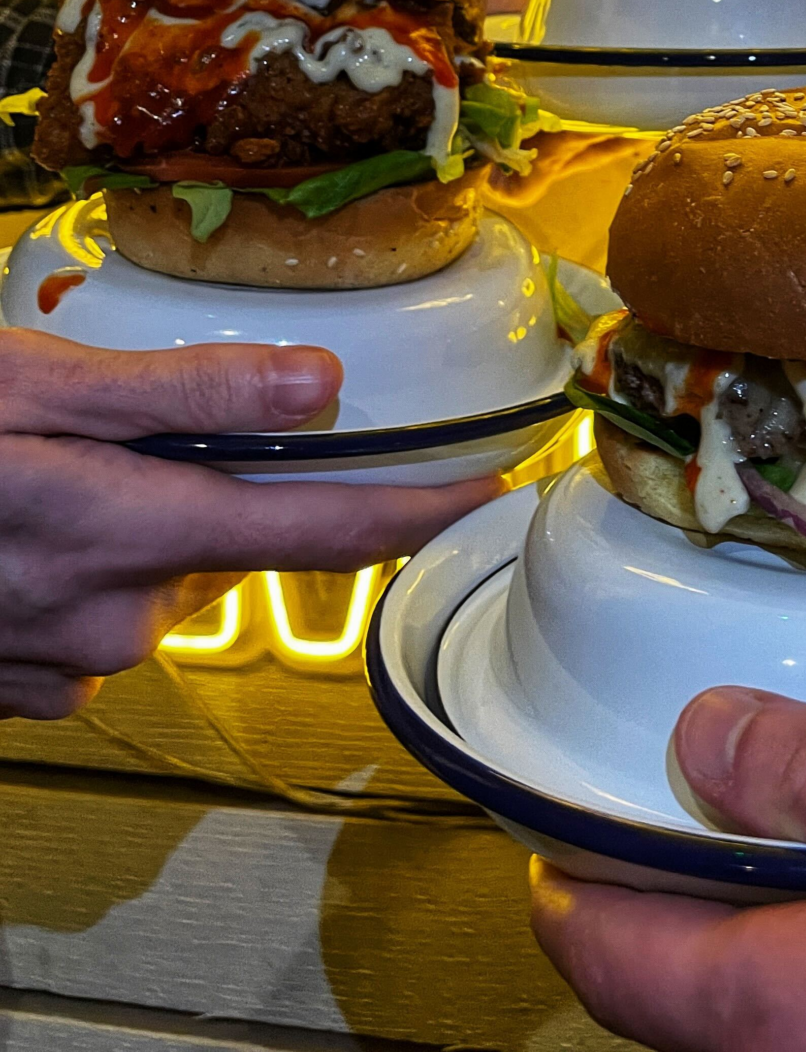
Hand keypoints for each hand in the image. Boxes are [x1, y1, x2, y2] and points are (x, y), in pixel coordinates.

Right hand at [0, 328, 498, 719]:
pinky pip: (100, 619)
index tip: (493, 489)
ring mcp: (67, 663)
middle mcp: (119, 617)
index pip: (331, 536)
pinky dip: (90, 568)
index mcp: (137, 531)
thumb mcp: (39, 383)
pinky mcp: (24, 687)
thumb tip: (324, 384)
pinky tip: (26, 529)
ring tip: (52, 470)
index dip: (424, 512)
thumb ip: (190, 392)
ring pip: (165, 578)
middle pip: (235, 544)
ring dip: (144, 522)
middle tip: (128, 424)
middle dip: (216, 485)